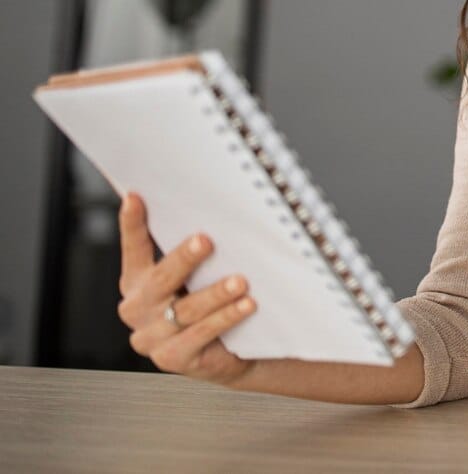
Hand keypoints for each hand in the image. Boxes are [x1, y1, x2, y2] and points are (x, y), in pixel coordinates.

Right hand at [115, 192, 258, 385]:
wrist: (223, 354)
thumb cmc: (207, 305)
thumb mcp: (193, 277)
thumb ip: (191, 254)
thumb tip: (212, 211)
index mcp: (136, 282)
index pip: (133, 249)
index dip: (132, 224)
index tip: (135, 197)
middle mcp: (137, 309)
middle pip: (160, 280)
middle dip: (184, 259)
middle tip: (206, 240)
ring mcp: (151, 337)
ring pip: (185, 310)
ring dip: (215, 293)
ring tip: (240, 280)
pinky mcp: (172, 359)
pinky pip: (200, 335)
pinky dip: (225, 318)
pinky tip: (245, 305)